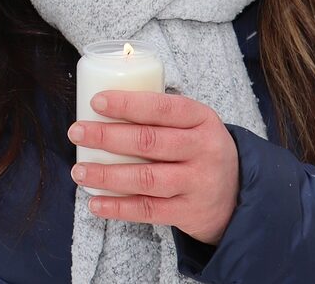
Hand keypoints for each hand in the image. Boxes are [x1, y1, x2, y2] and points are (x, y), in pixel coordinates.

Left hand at [68, 91, 240, 245]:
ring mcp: (198, 183)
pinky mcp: (189, 212)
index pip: (162, 107)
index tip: (96, 101)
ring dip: (106, 175)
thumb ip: (160, 116)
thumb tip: (103, 105)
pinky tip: (95, 203)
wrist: (238, 195)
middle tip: (77, 132)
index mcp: (202, 119)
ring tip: (79, 171)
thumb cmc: (200, 150)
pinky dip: (118, 207)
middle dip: (107, 136)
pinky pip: (148, 210)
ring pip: (145, 178)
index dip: (127, 104)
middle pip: (149, 142)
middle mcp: (203, 150)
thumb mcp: (194, 124)